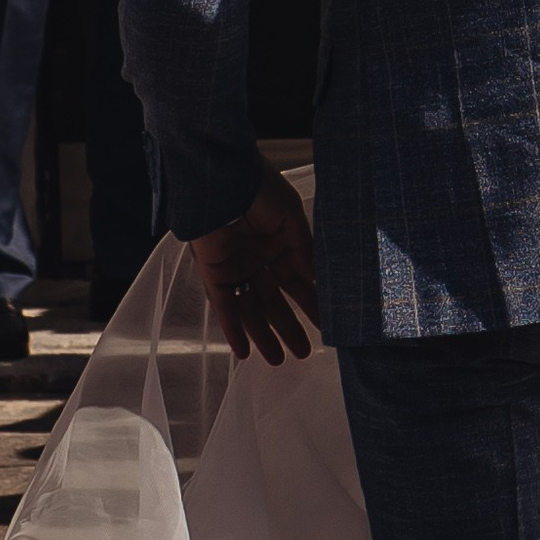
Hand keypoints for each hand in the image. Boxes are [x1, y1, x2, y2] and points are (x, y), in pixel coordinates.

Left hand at [190, 168, 318, 366]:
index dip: (310, 303)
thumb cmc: (261, 191)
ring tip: (279, 360)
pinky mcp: (213, 272)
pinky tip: (244, 352)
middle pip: (274, 300)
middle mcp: (256, 258)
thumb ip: (303, 249)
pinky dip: (233, 328)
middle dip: (289, 326)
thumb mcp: (292, 217)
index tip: (326, 325)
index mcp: (277, 242)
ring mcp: (234, 266)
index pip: (296, 281)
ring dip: (263, 334)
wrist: (224, 179)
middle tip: (304, 353)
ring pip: (251, 308)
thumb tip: (317, 280)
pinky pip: (224, 305)